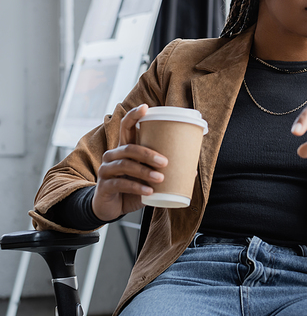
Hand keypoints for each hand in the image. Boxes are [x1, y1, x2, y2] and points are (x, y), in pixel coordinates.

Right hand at [92, 104, 167, 220]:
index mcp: (124, 148)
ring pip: (125, 165)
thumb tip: (192, 170)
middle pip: (129, 148)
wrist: (112, 208)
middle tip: (165, 161)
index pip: (125, 126)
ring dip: (144, 171)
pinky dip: (137, 187)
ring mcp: (106, 170)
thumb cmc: (131, 188)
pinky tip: (149, 192)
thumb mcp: (146, 177)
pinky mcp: (104, 186)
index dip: (133, 115)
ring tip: (160, 178)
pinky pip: (121, 184)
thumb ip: (162, 171)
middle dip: (148, 153)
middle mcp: (113, 155)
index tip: (145, 107)